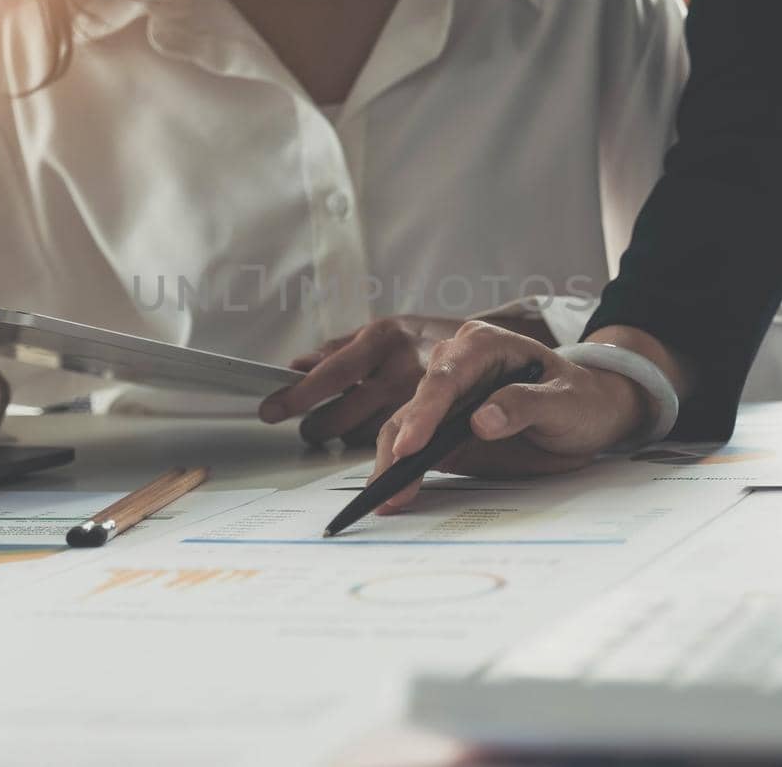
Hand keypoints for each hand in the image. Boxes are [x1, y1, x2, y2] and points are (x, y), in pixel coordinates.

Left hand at [259, 316, 463, 446]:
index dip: (302, 392)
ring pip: (367, 437)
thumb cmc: (431, 342)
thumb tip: (296, 366)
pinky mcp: (449, 427)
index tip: (273, 409)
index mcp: (387, 337)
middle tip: (309, 428)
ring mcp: (429, 402)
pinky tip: (384, 439)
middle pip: (346, 414)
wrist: (507, 349)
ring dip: (350, 438)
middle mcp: (406, 367)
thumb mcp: (390, 331)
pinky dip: (383, 449)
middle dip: (320, 426)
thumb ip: (341, 350)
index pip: (336, 368)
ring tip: (343, 430)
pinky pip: (398, 448)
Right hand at [369, 321, 652, 513]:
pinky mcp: (443, 427)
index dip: (425, 412)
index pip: (446, 377)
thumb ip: (524, 405)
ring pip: (405, 425)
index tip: (411, 447)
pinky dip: (401, 469)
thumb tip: (481, 420)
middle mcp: (456, 365)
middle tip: (391, 483)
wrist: (590, 414)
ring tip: (386, 497)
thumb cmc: (581, 400)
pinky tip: (391, 493)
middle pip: (416, 402)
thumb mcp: (565, 402)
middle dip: (400, 443)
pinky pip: (414, 446)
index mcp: (484, 345)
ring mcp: (447, 398)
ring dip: (392, 461)